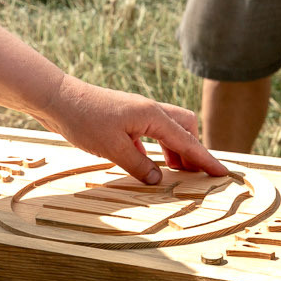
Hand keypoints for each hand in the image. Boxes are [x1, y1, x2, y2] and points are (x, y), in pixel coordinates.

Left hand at [39, 75, 226, 182]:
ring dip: (176, 150)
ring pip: (169, 129)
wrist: (57, 99)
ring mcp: (137, 112)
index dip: (205, 160)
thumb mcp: (113, 149)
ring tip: (176, 173)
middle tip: (195, 175)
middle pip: (185, 128)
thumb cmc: (84, 119)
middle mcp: (149, 111)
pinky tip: (150, 163)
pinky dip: (158, 147)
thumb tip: (158, 181)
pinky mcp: (125, 117)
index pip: (188, 141)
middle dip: (194, 150)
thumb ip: (139, 166)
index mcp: (152, 116)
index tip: (222, 174)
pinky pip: (152, 132)